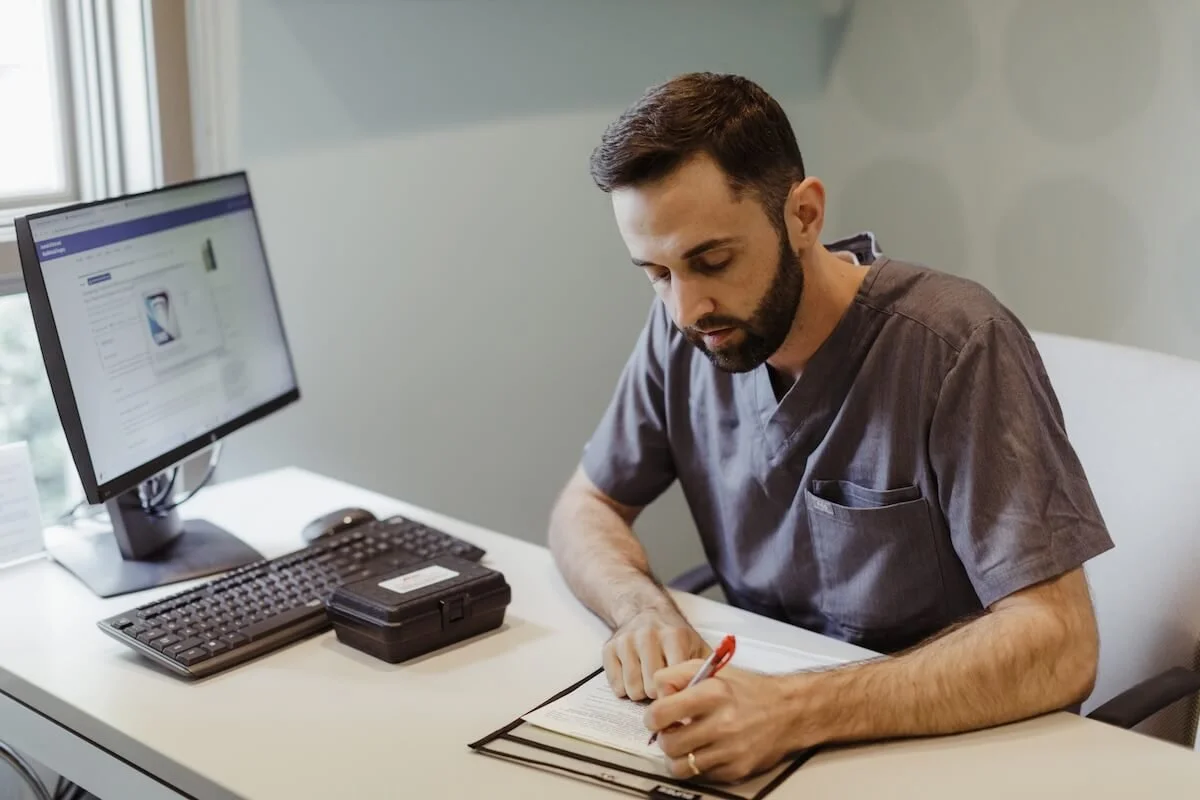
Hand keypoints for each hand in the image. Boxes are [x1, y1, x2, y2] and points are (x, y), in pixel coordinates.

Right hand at [602, 610, 709, 700]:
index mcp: (673, 636)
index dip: (677, 694)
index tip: (681, 697)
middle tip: (663, 688)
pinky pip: (615, 686)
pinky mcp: (609, 648)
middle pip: (651, 688)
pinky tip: (634, 676)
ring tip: (649, 681)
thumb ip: (707, 670)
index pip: (674, 679)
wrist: (644, 609)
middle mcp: (647, 636)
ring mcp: (626, 641)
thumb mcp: (696, 645)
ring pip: (632, 690)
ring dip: (641, 693)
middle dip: (658, 695)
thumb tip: (712, 700)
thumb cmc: (674, 635)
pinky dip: (624, 688)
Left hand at [644, 661, 812, 782]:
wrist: (788, 711)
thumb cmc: (749, 690)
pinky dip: (698, 764)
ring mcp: (730, 749)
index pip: (662, 713)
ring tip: (685, 744)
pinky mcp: (736, 769)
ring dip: (677, 756)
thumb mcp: (712, 669)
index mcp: (713, 693)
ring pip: (680, 766)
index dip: (652, 717)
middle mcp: (722, 723)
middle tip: (671, 731)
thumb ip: (677, 675)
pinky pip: (702, 774)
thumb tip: (657, 693)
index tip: (655, 718)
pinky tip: (706, 750)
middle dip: (664, 738)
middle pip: (668, 743)